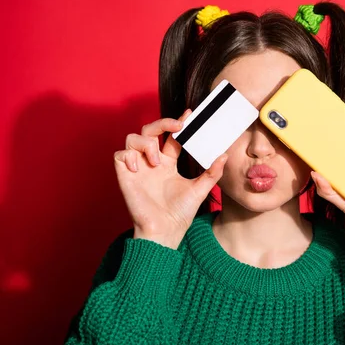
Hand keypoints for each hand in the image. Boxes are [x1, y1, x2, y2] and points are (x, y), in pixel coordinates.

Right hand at [113, 109, 227, 248]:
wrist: (166, 231)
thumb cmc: (180, 213)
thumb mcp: (200, 189)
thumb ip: (212, 172)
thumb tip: (224, 155)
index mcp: (168, 163)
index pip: (171, 137)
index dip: (178, 123)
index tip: (189, 114)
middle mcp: (152, 162)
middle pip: (150, 131)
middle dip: (161, 122)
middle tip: (177, 125)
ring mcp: (138, 168)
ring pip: (132, 138)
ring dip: (145, 143)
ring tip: (156, 160)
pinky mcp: (125, 176)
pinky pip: (120, 155)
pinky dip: (128, 156)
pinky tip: (138, 168)